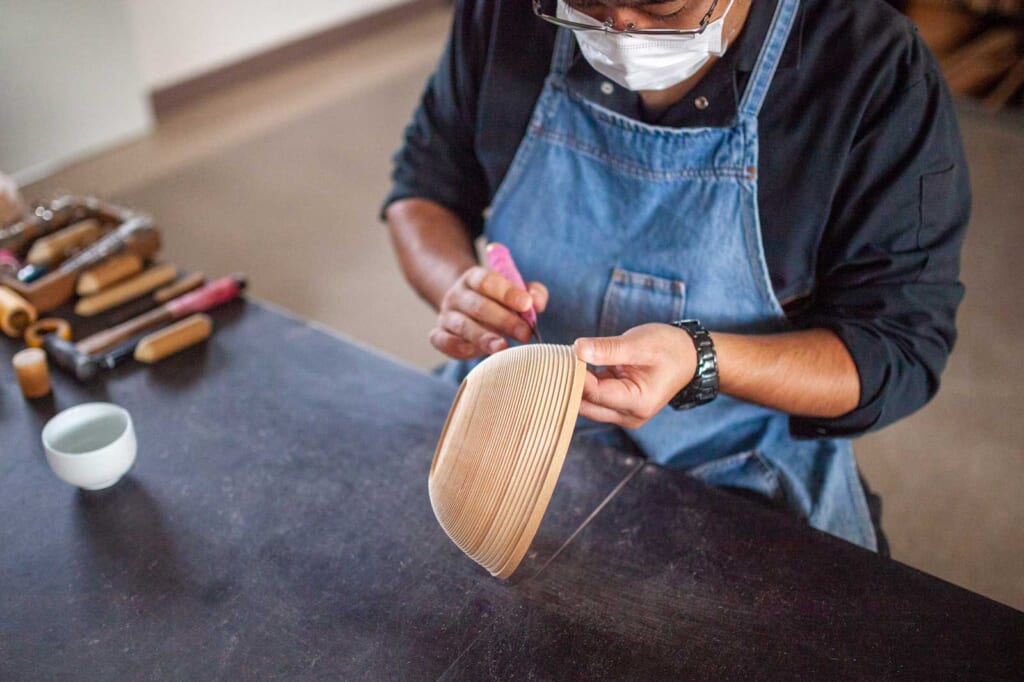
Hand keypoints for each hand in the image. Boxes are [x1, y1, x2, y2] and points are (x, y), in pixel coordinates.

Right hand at [430, 265, 547, 359]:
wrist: (466, 309)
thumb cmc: (499, 302)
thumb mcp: (516, 292)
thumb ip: (532, 293)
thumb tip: (536, 302)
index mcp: (474, 278)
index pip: (487, 280)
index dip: (507, 292)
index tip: (526, 305)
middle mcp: (457, 294)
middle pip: (478, 306)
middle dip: (504, 320)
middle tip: (525, 334)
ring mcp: (446, 315)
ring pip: (462, 325)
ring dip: (483, 337)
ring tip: (503, 347)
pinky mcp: (439, 334)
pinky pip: (443, 340)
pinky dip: (457, 346)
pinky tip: (474, 353)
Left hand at [573, 323, 696, 428]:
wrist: (688, 357)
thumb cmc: (670, 349)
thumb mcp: (640, 344)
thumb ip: (609, 349)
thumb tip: (578, 349)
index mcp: (638, 403)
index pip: (596, 394)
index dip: (576, 376)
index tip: (563, 358)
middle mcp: (629, 416)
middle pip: (587, 405)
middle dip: (571, 384)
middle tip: (558, 359)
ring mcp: (623, 414)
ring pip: (587, 404)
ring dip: (576, 385)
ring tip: (567, 360)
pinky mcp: (618, 406)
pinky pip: (594, 398)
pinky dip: (584, 383)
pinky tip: (577, 366)